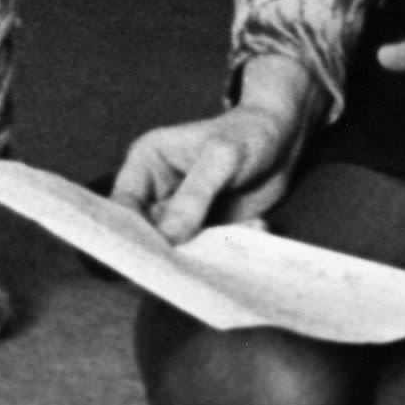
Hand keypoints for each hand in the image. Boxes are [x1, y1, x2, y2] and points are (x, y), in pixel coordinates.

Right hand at [113, 55, 315, 242]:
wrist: (283, 140)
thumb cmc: (248, 136)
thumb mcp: (222, 159)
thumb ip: (195, 195)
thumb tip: (168, 237)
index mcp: (146, 164)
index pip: (122, 208)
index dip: (127, 236)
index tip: (146, 260)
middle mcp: (156, 192)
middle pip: (143, 235)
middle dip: (161, 254)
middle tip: (185, 268)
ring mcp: (180, 213)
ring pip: (173, 249)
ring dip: (198, 255)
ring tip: (227, 245)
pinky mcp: (204, 229)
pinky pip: (204, 251)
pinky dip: (224, 251)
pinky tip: (254, 227)